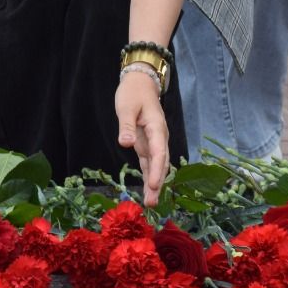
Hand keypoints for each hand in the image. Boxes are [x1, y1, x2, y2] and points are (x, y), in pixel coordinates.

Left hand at [116, 71, 169, 206]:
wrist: (141, 84)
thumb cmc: (133, 93)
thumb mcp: (126, 106)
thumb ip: (126, 125)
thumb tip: (126, 144)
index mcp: (156, 127)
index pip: (158, 152)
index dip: (157, 170)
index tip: (152, 185)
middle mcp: (159, 137)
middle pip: (161, 163)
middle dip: (157, 183)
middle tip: (153, 203)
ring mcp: (154, 142)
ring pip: (157, 165)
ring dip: (154, 183)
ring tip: (151, 203)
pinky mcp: (147, 144)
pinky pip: (150, 162)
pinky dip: (149, 175)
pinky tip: (149, 190)